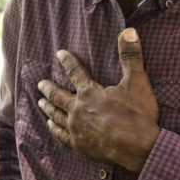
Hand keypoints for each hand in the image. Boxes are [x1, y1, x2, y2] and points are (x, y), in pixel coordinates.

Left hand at [36, 28, 159, 172]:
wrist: (139, 148)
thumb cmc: (138, 114)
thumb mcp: (137, 81)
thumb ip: (130, 56)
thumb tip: (128, 31)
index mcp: (89, 92)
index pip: (74, 72)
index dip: (67, 61)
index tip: (59, 54)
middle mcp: (77, 109)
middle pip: (57, 95)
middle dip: (48, 88)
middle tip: (40, 83)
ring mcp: (76, 128)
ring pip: (55, 114)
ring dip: (47, 107)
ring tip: (40, 102)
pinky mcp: (78, 144)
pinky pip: (60, 134)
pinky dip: (53, 128)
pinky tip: (50, 125)